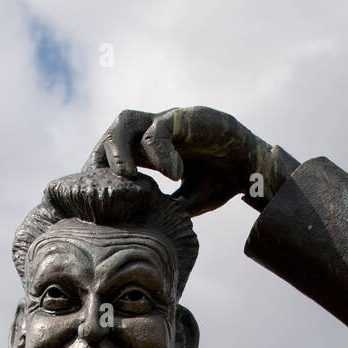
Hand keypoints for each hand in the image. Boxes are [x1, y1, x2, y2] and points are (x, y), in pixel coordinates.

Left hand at [84, 106, 290, 215]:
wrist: (252, 166)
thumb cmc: (218, 181)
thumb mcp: (185, 201)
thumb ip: (163, 207)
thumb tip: (140, 229)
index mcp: (148, 151)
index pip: (112, 155)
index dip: (100, 173)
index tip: (95, 198)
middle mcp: (152, 132)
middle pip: (111, 135)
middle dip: (101, 160)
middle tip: (102, 190)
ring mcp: (167, 122)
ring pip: (126, 122)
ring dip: (119, 149)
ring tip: (127, 176)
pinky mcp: (183, 118)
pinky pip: (159, 130)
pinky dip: (161, 153)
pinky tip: (174, 174)